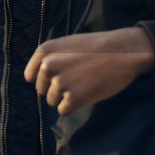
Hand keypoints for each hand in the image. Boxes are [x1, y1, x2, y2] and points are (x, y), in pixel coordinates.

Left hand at [23, 27, 154, 115]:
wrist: (124, 52)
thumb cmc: (98, 48)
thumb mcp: (67, 44)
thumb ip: (51, 58)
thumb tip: (39, 79)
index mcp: (44, 51)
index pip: (30, 76)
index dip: (44, 80)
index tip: (59, 77)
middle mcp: (47, 67)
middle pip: (42, 90)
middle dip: (57, 88)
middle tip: (78, 78)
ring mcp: (59, 83)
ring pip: (53, 101)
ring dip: (67, 97)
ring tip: (85, 84)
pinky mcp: (73, 99)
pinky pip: (64, 110)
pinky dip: (75, 106)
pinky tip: (88, 94)